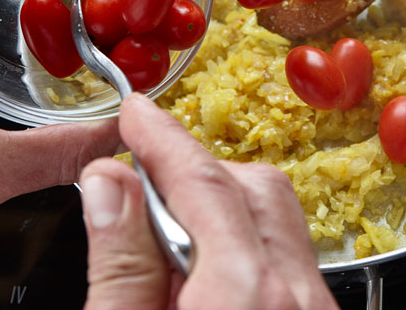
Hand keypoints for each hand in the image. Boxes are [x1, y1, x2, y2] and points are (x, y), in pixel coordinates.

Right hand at [80, 93, 339, 309]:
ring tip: (164, 238)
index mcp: (243, 296)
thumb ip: (120, 265)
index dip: (164, 140)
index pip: (204, 183)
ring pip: (279, 222)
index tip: (137, 114)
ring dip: (223, 208)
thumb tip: (109, 184)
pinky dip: (246, 247)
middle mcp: (296, 298)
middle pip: (256, 189)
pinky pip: (291, 262)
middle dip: (196, 171)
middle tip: (140, 179)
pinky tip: (202, 278)